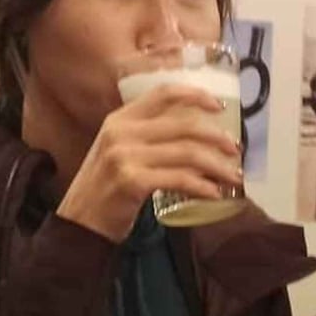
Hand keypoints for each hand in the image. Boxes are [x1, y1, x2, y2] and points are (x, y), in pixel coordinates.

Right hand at [56, 85, 241, 241]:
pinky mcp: (132, 181)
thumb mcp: (120, 151)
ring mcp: (125, 156)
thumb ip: (148, 137)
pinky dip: (203, 186)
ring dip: (218, 166)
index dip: (196, 96)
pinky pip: (180, 179)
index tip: (220, 107)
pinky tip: (214, 194)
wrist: (79, 222)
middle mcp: (121, 132)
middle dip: (217, 138)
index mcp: (120, 119)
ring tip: (233, 177)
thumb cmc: (106, 187)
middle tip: (236, 151)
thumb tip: (199, 133)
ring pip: (188, 153)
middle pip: (184, 125)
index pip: (164, 93)